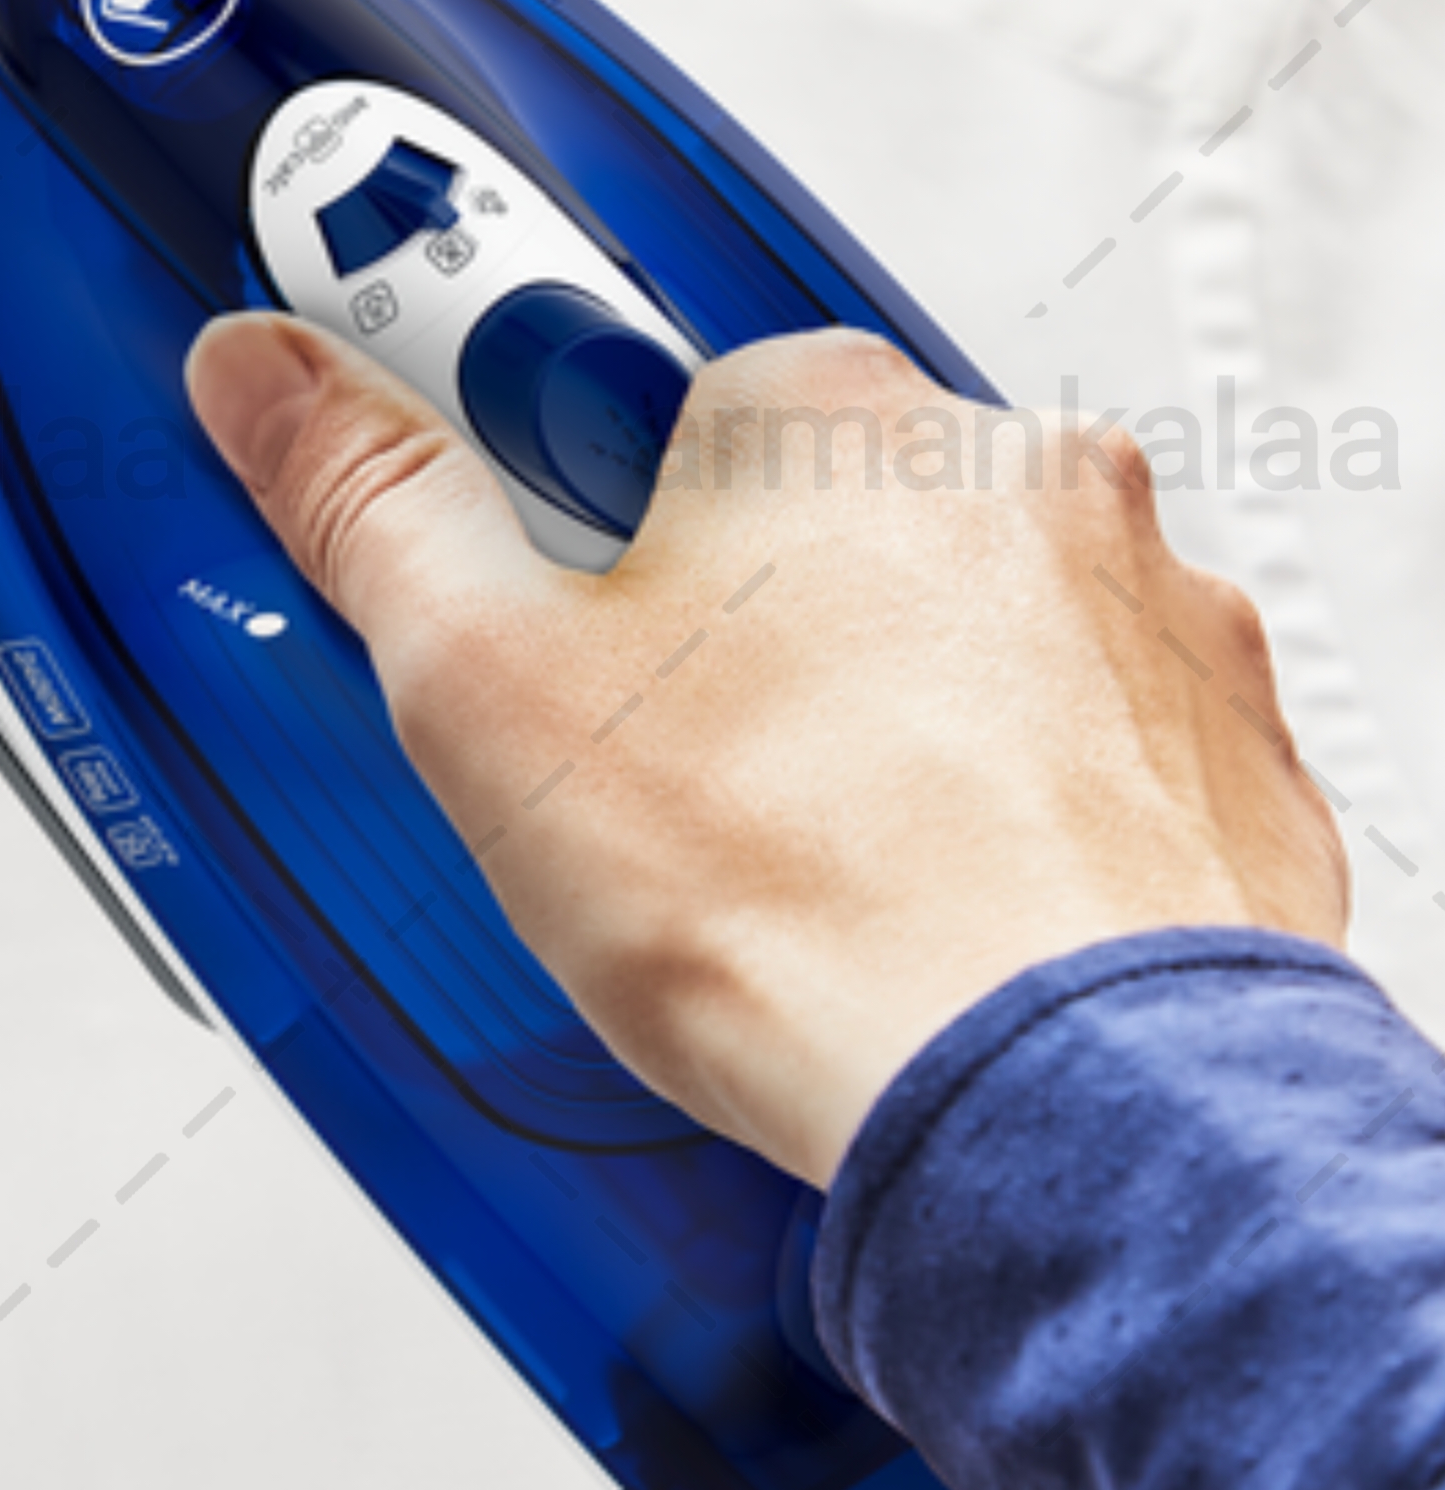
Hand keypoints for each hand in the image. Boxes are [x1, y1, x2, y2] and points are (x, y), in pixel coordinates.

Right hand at [183, 316, 1350, 1184]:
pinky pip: (1075, 739)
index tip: (534, 594)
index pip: (645, 395)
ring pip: (950, 624)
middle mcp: (1012, 473)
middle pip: (802, 513)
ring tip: (788, 856)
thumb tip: (272, 381)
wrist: (1067, 1109)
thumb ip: (372, 504)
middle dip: (721, 623)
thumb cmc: (814, 904)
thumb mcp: (491, 691)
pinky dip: (1003, 799)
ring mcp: (1138, 610)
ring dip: (874, 707)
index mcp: (825, 418)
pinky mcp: (1217, 751)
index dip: (564, 514)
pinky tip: (921, 896)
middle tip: (650, 766)